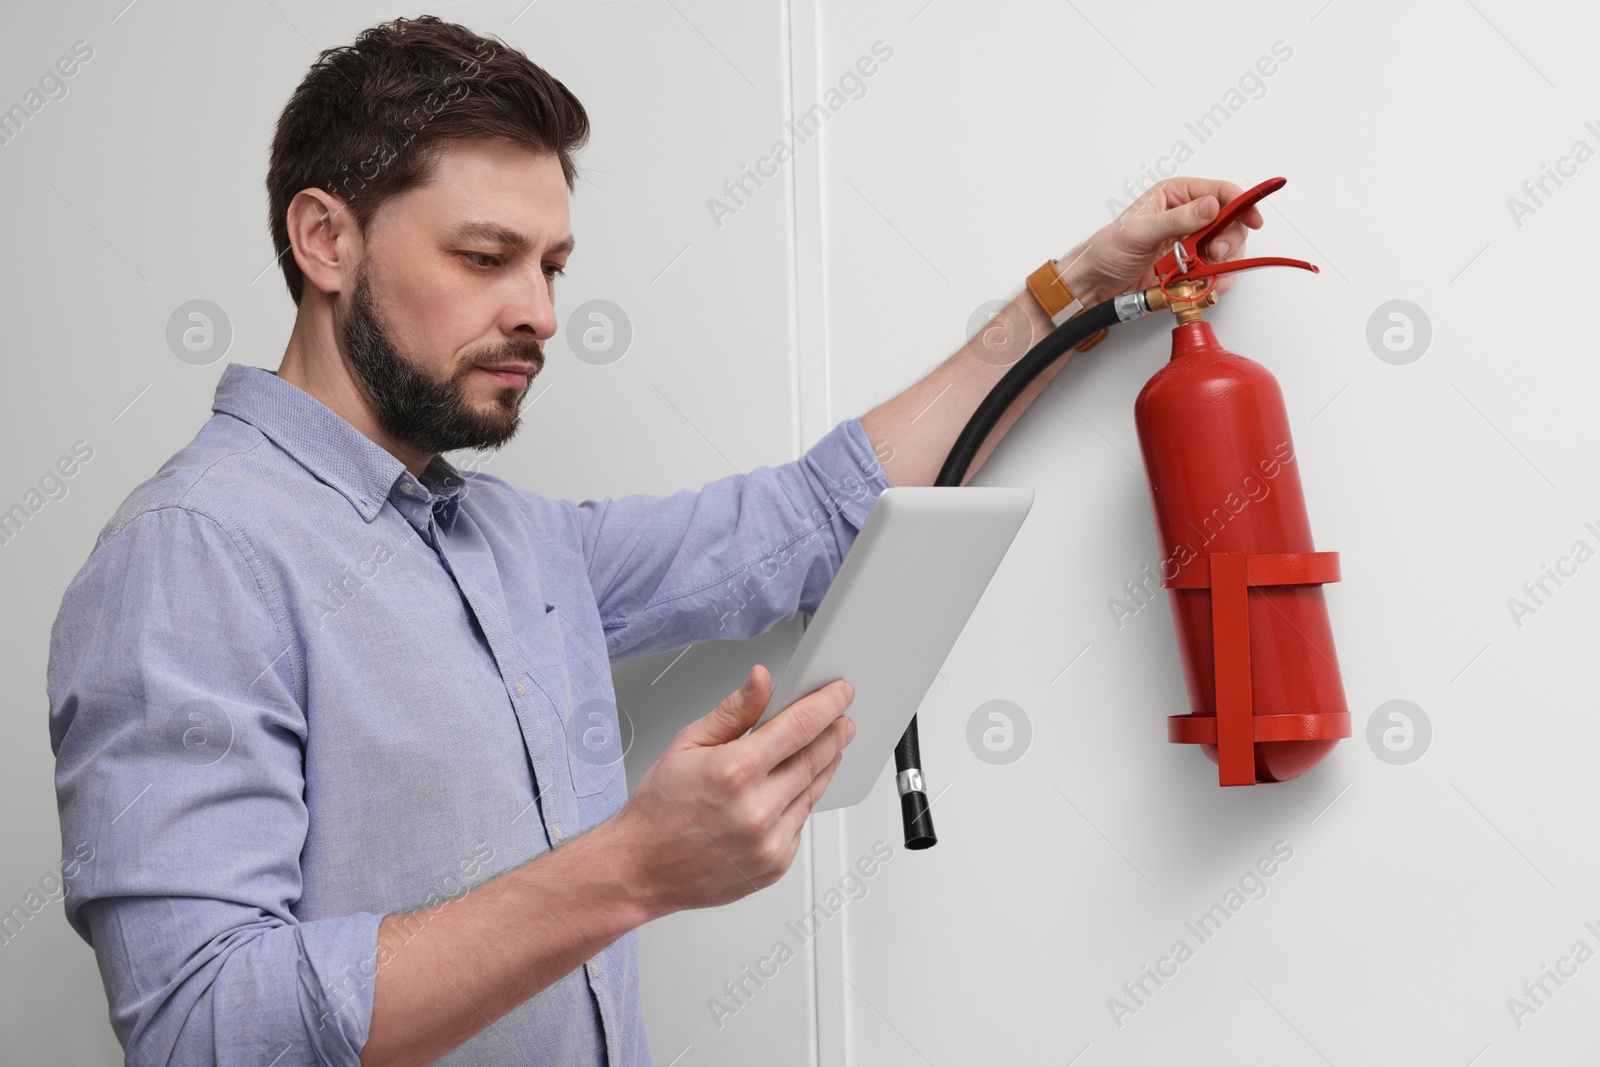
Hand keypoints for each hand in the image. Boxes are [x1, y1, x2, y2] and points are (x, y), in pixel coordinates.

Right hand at [609, 664, 854, 914]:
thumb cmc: (660, 808)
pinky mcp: (775, 864)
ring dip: (825, 765)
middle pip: (816, 758)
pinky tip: (791, 789)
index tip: (840, 695)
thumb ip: (734, 711)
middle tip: (842, 720)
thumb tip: (762, 681)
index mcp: (735, 771)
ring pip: (815, 791)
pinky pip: (802, 822)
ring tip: (824, 748)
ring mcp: (769, 841)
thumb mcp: (688, 744)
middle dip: (835, 734)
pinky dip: (803, 800)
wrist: (643, 867)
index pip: (800, 727)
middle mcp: (756, 809)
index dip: (827, 705)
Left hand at [1066, 177, 1264, 301]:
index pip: (1220, 192)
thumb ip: (1177, 219)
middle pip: (1231, 223)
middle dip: (1229, 240)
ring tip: (1201, 273)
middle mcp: (1188, 217)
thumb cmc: (1107, 250)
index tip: (1252, 219)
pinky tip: (1200, 286)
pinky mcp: (1191, 268)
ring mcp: (1191, 244)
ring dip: (1221, 264)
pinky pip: (1215, 273)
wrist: (1096, 285)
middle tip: (1215, 253)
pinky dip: (1213, 281)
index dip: (1241, 203)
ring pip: (1227, 250)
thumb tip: (1210, 207)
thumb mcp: (1140, 230)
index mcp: (1176, 196)